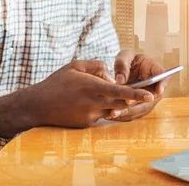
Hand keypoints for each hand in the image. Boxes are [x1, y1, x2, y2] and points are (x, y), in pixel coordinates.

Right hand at [0, 60, 154, 136]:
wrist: (38, 105)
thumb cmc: (58, 82)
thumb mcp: (76, 65)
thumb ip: (97, 66)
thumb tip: (112, 76)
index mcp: (90, 86)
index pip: (119, 90)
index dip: (136, 93)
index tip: (150, 95)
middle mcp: (92, 103)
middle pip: (120, 103)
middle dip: (133, 100)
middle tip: (145, 95)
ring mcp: (89, 116)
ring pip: (112, 109)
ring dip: (116, 104)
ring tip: (112, 97)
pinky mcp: (86, 124)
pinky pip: (101, 115)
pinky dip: (103, 108)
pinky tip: (90, 103)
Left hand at [108, 51, 169, 121]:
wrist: (125, 71)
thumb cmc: (127, 61)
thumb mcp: (124, 57)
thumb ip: (122, 65)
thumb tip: (119, 81)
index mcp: (155, 69)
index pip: (163, 76)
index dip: (162, 84)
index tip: (158, 90)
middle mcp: (156, 86)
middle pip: (152, 96)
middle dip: (139, 101)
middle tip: (127, 102)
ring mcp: (150, 98)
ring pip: (143, 108)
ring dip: (129, 111)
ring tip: (114, 113)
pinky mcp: (141, 107)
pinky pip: (134, 113)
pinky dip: (123, 115)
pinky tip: (111, 115)